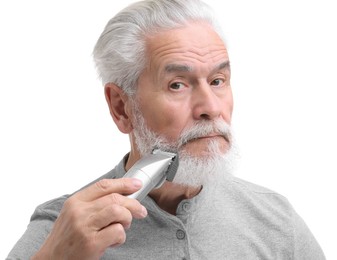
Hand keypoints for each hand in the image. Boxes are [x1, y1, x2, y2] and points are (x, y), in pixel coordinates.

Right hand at [32, 178, 146, 259]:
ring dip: (127, 219)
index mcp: (75, 201)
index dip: (123, 183)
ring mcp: (84, 227)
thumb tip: (122, 195)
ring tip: (124, 226)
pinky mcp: (91, 243)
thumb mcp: (74, 214)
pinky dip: (121, 236)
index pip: (103, 185)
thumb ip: (93, 204)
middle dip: (133, 204)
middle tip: (140, 211)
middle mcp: (79, 211)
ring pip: (118, 211)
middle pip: (114, 198)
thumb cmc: (66, 238)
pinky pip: (117, 232)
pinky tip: (114, 241)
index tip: (137, 185)